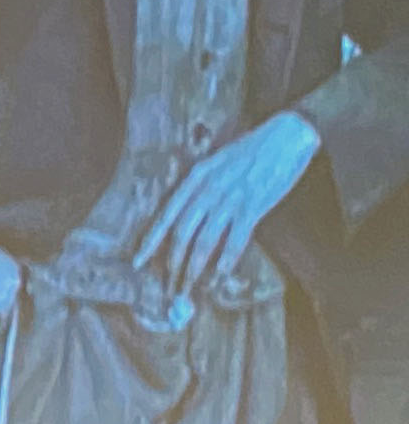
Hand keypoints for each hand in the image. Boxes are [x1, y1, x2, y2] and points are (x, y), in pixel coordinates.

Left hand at [134, 111, 320, 295]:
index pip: (166, 215)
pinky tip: (219, 276)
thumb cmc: (252, 149)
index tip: (137, 262)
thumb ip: (201, 186)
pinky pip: (234, 241)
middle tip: (168, 286)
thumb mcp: (217, 162)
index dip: (150, 241)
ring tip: (189, 288)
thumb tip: (187, 215)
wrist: (287, 135)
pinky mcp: (252, 207)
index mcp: (195, 178)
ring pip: (204, 242)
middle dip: (173, 263)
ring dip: (195, 269)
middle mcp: (207, 189)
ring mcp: (229, 199)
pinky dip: (225, 262)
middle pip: (182, 234)